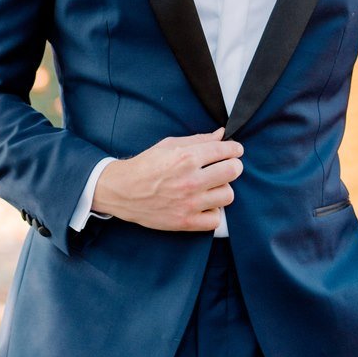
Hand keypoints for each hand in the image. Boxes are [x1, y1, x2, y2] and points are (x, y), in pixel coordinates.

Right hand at [91, 128, 243, 231]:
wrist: (122, 191)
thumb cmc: (145, 166)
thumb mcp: (169, 145)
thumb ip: (198, 140)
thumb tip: (221, 134)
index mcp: (186, 157)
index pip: (225, 150)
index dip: (235, 149)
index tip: (235, 151)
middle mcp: (190, 180)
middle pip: (233, 171)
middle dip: (233, 166)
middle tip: (227, 167)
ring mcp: (189, 203)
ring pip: (228, 195)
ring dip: (223, 190)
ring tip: (212, 187)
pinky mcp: (185, 221)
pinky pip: (215, 219)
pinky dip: (213, 212)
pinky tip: (205, 205)